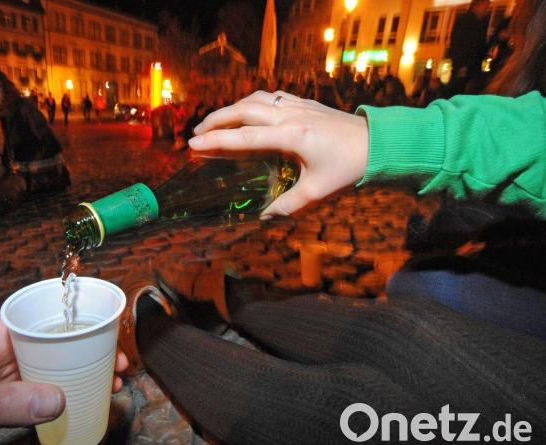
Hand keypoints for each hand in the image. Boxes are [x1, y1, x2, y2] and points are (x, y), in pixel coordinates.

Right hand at [188, 90, 368, 217]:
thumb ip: (288, 205)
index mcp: (291, 137)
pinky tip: (244, 112)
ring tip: (214, 122)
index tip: (193, 145)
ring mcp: (297, 106)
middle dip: (216, 120)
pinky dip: (250, 103)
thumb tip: (263, 218)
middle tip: (196, 134)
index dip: (217, 141)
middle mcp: (290, 116)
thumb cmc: (348, 167)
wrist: (379, 143)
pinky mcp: (304, 103)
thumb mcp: (317, 191)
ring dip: (231, 109)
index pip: (245, 137)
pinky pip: (270, 97)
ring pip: (255, 100)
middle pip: (243, 111)